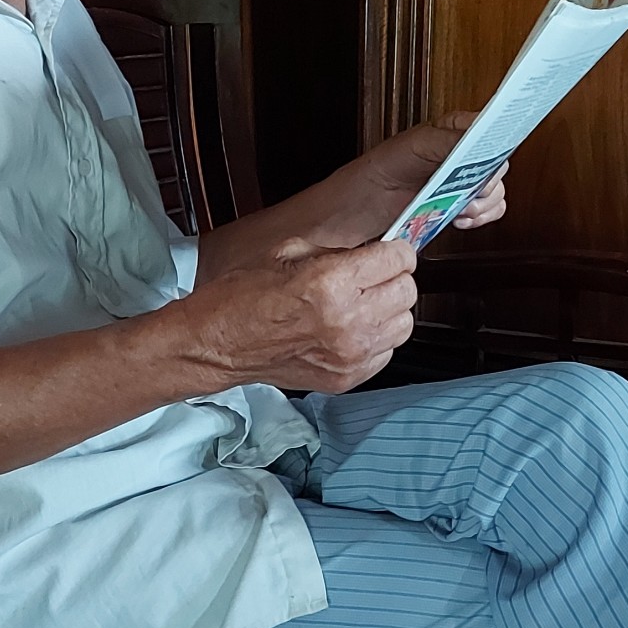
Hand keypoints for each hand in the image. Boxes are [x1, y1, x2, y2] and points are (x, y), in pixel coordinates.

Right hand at [183, 238, 418, 393]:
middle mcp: (346, 322)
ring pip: (404, 323)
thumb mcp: (291, 252)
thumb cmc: (245, 298)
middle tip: (371, 277)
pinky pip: (387, 351)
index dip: (393, 251)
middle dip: (392, 278)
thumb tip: (374, 250)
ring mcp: (349, 355)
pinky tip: (351, 329)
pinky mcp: (348, 378)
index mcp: (330, 283)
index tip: (385, 252)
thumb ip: (340, 251)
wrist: (220, 344)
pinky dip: (376, 338)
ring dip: (388, 310)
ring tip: (361, 304)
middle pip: (407, 290)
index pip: (399, 259)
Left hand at [368, 111, 508, 234]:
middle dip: (487, 180)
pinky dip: (481, 217)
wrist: (365, 205)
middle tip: (469, 188)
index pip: (492, 128)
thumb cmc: (384, 168)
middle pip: (499, 163)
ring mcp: (465, 181)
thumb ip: (450, 140)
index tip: (494, 155)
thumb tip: (479, 139)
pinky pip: (491, 210)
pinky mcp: (464, 205)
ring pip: (497, 190)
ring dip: (483, 203)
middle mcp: (465, 153)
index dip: (498, 140)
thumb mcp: (417, 146)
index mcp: (456, 129)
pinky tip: (461, 218)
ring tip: (461, 207)